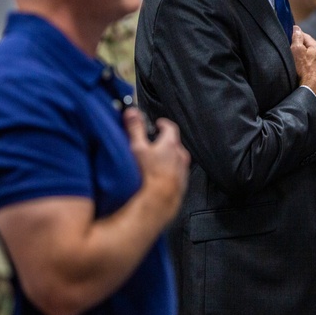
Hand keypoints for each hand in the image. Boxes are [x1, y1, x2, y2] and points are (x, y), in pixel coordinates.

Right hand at [125, 108, 189, 225]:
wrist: (159, 201)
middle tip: (152, 144)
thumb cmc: (148, 175)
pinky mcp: (182, 184)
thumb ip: (135, 128)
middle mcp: (181, 155)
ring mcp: (183, 170)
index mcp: (171, 144)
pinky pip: (176, 173)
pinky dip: (168, 172)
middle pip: (174, 143)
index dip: (163, 124)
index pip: (170, 127)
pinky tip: (158, 178)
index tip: (158, 124)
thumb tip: (132, 112)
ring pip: (175, 159)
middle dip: (164, 142)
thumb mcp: (137, 148)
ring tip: (154, 163)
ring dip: (167, 158)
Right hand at [291, 26, 315, 105]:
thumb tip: (297, 28)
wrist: (313, 93)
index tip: (289, 38)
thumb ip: (297, 38)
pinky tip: (305, 74)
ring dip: (307, 59)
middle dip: (302, 48)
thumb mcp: (296, 51)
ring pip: (314, 59)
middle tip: (291, 52)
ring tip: (298, 65)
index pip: (305, 36)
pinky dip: (310, 69)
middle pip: (310, 48)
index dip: (296, 36)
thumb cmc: (304, 71)